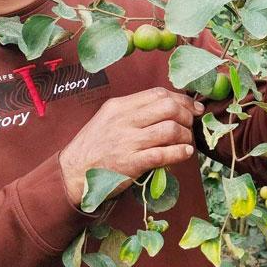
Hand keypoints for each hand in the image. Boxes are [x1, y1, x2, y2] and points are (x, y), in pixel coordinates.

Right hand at [58, 87, 203, 205]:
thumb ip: (134, 111)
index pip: (158, 94)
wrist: (73, 172)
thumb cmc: (94, 146)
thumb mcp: (109, 119)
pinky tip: (185, 153)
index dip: (181, 99)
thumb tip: (170, 107)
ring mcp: (127, 142)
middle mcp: (123, 120)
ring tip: (187, 141)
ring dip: (186, 136)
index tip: (193, 107)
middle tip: (191, 124)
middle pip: (168, 107)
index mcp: (119, 106)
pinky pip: (163, 154)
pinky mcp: (131, 163)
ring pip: (170, 130)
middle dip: (187, 115)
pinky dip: (180, 153)